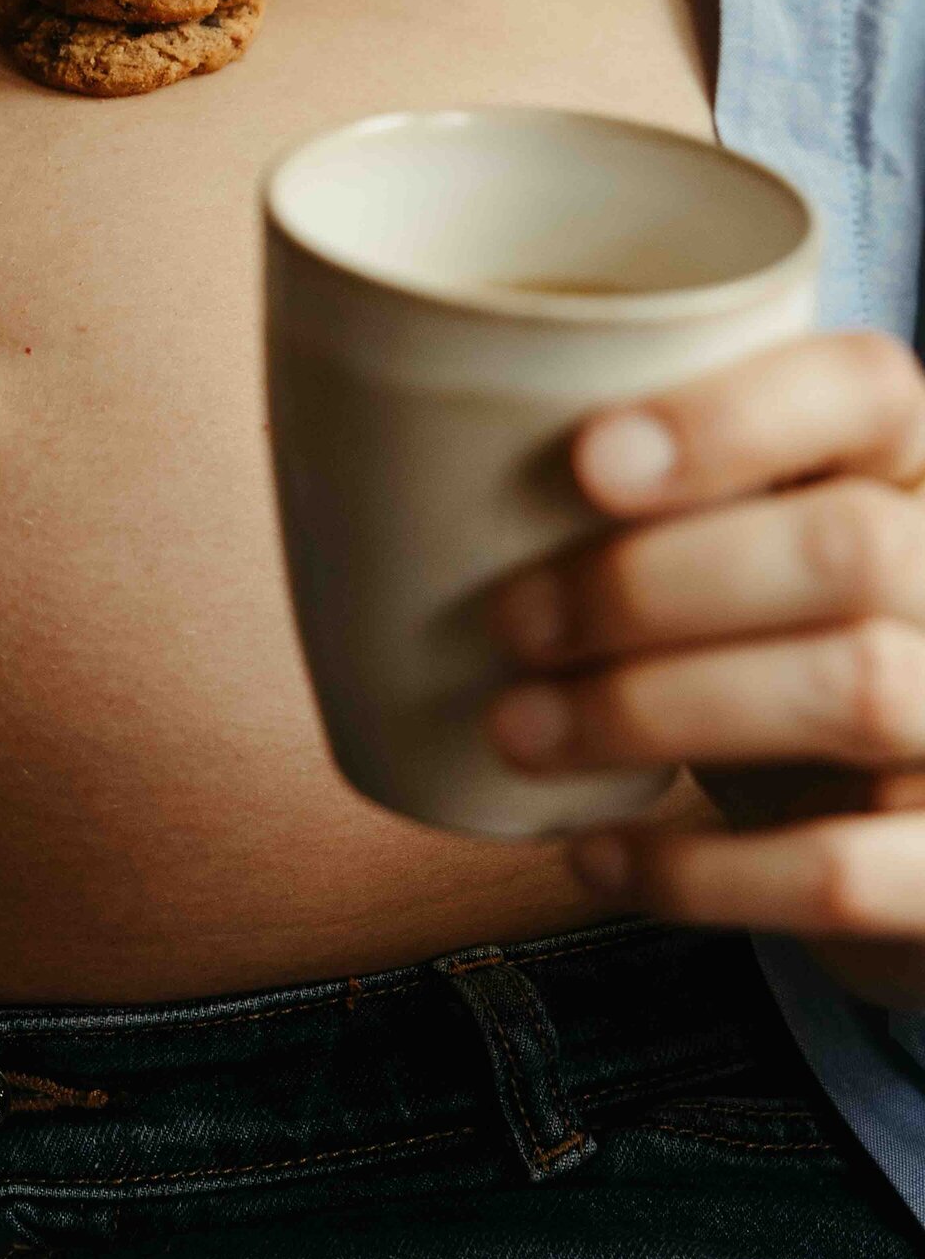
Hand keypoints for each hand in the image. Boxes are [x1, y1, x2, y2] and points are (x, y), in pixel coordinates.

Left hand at [480, 330, 924, 1010]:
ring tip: (516, 729)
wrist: (896, 839)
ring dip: (652, 710)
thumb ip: (647, 497)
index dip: (732, 418)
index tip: (586, 460)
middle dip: (652, 584)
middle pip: (845, 548)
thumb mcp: (738, 548)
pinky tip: (591, 857)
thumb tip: (386, 456)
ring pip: (850, 689)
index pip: (865, 388)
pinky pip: (840, 869)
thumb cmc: (772, 653)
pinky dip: (697, 871)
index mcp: (912, 464)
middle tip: (512, 620)